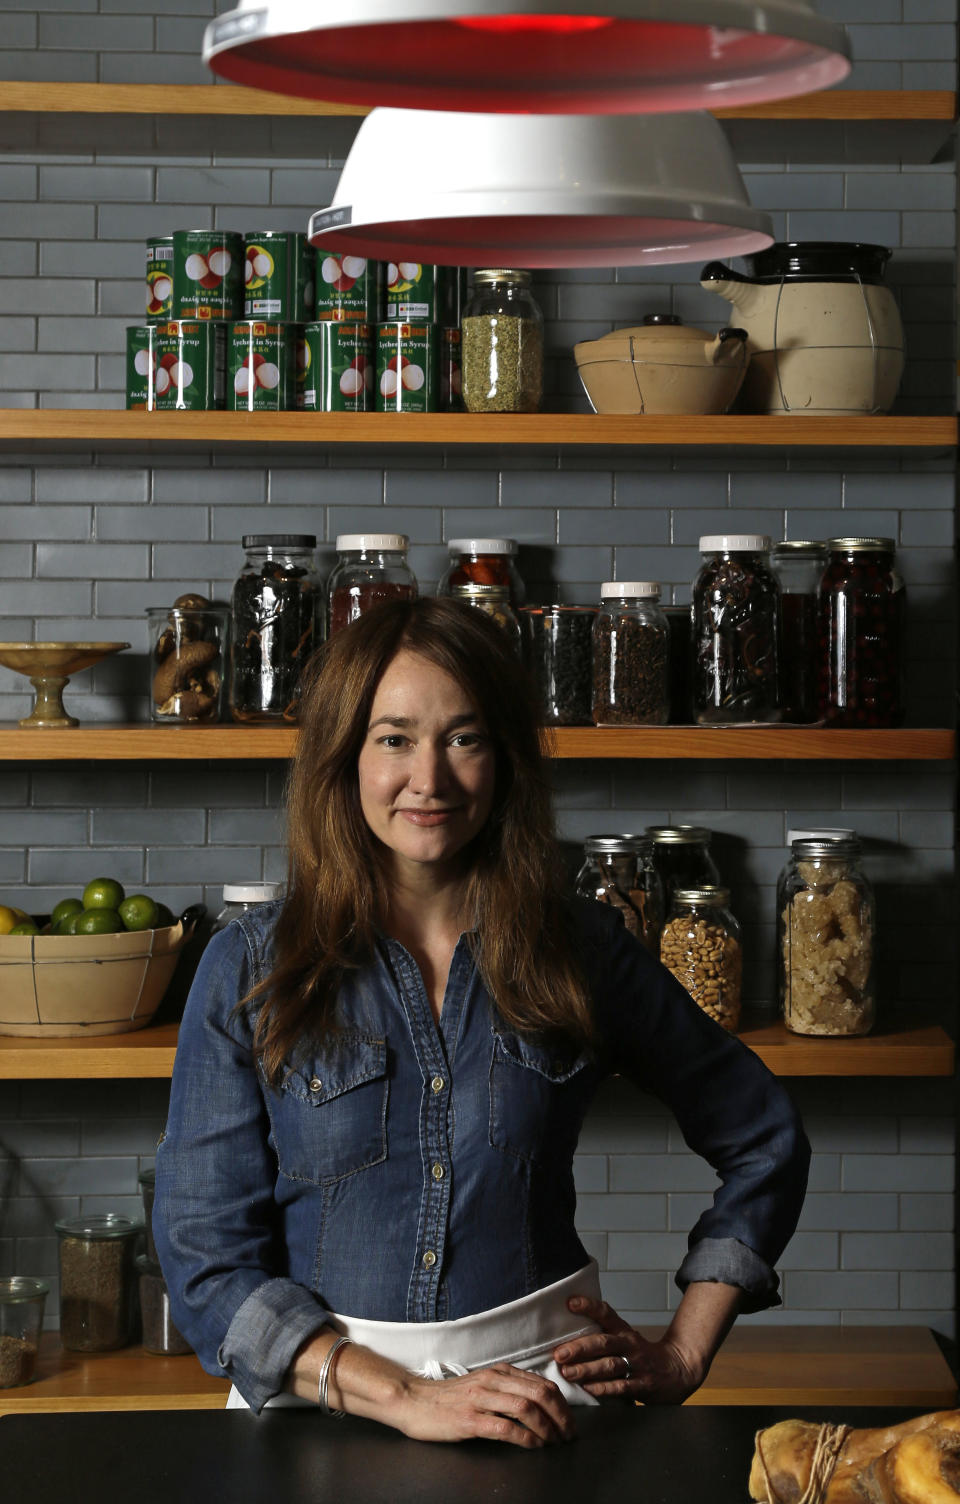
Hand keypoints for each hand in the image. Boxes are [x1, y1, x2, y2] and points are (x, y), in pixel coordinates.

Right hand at [396, 1363, 576, 1448]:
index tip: (569, 1422)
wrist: (412, 1401)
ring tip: (554, 1442)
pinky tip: (533, 1446)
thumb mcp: (481, 1385)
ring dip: (547, 1427)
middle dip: (561, 1416)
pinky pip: (506, 1427)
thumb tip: (536, 1404)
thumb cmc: (447, 1398)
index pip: (541, 1383)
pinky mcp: (469, 1420)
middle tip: (568, 1435)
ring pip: (526, 1407)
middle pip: (540, 1393)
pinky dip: (526, 1437)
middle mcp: (492, 1381)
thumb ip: (505, 1389)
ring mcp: (481, 1399)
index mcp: (498, 1372)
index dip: (561, 1404)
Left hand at [553, 1295, 704, 1404]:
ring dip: (587, 1369)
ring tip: (568, 1373)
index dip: (588, 1306)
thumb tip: (566, 1335)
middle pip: (604, 1343)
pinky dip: (604, 1389)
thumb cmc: (643, 1355)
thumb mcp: (626, 1339)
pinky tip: (589, 1390)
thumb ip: (603, 1335)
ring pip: (610, 1365)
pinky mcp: (642, 1385)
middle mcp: (629, 1345)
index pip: (606, 1313)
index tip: (570, 1302)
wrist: (677, 1371)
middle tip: (560, 1353)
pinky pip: (621, 1387)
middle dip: (580, 1348)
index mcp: (623, 1331)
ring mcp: (637, 1365)